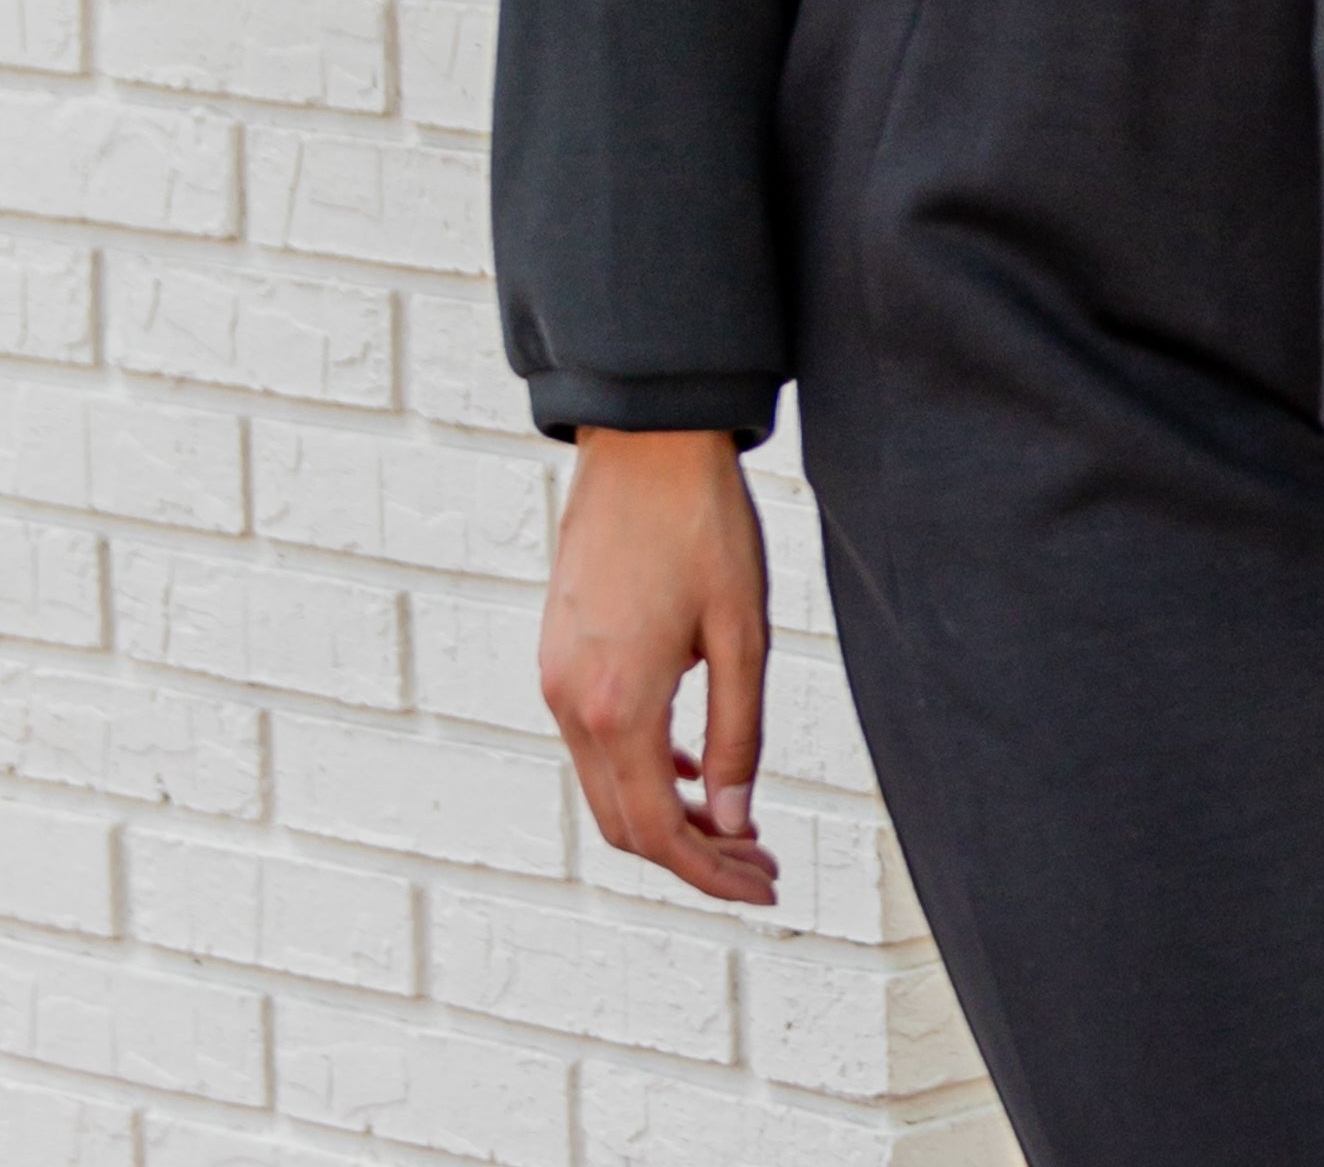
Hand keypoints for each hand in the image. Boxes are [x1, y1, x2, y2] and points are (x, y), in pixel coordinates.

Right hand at [541, 429, 777, 905]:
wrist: (644, 438)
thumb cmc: (704, 523)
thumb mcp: (742, 631)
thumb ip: (738, 734)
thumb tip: (734, 824)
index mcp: (617, 706)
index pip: (657, 831)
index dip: (712, 873)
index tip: (767, 886)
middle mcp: (570, 703)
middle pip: (624, 824)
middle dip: (693, 856)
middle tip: (761, 863)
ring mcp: (555, 677)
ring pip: (606, 786)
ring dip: (668, 816)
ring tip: (738, 824)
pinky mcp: (559, 653)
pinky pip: (595, 742)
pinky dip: (643, 770)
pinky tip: (695, 766)